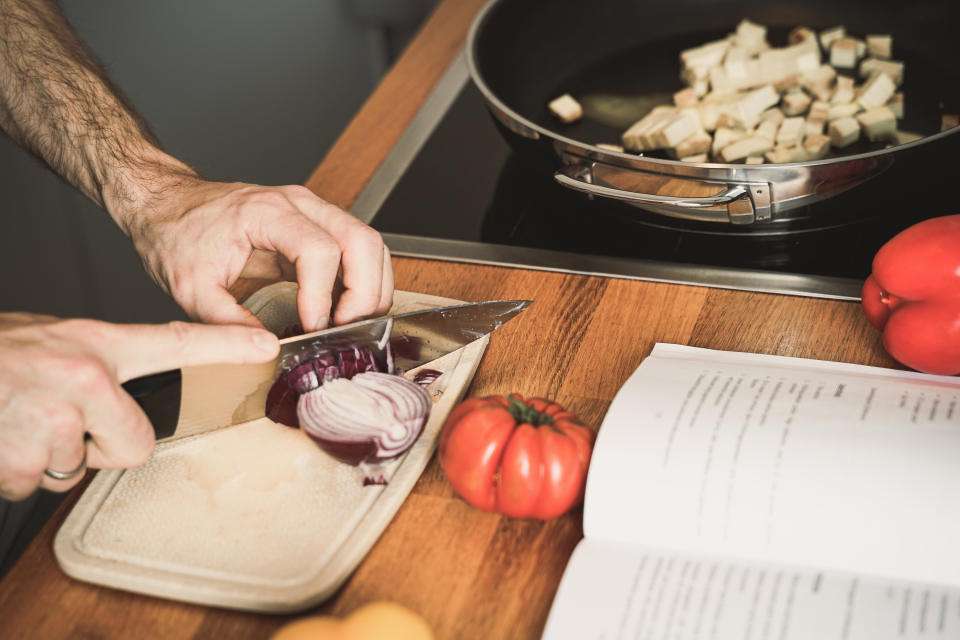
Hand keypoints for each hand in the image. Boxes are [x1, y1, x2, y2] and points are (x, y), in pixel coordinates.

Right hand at [0, 313, 279, 499]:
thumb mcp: (53, 345)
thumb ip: (96, 369)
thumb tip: (119, 405)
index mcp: (96, 345)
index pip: (176, 341)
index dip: (226, 345)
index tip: (266, 346)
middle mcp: (83, 375)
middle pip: (136, 445)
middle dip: (100, 447)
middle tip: (58, 419)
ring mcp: (53, 414)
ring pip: (78, 467)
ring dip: (47, 456)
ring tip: (18, 419)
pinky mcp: (20, 452)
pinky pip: (34, 483)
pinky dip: (13, 471)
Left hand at [125, 178, 393, 331]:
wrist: (168, 204)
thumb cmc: (176, 232)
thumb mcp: (190, 286)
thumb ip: (226, 321)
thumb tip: (265, 348)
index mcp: (268, 212)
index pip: (320, 250)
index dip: (323, 295)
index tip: (312, 327)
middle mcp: (300, 204)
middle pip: (362, 241)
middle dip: (365, 292)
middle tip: (348, 329)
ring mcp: (313, 212)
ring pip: (370, 244)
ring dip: (372, 288)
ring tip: (351, 324)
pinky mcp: (317, 226)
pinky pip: (358, 250)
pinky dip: (364, 282)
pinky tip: (346, 310)